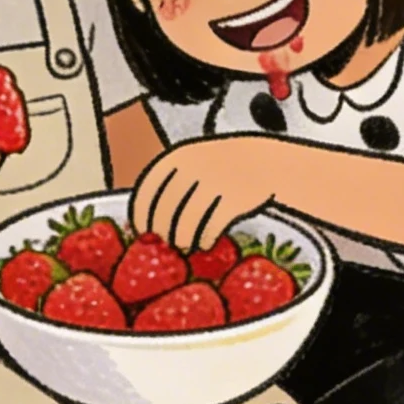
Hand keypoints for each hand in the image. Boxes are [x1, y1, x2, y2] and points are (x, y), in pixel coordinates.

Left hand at [132, 137, 279, 253]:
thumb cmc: (220, 168)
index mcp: (177, 158)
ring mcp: (214, 183)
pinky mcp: (234, 199)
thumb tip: (140, 226)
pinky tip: (205, 243)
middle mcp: (193, 168)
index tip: (142, 233)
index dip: (141, 217)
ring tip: (185, 246)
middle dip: (162, 233)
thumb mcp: (191, 164)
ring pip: (186, 224)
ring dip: (182, 240)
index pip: (147, 192)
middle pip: (165, 212)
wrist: (262, 162)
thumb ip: (168, 186)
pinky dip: (204, 240)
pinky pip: (210, 228)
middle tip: (166, 246)